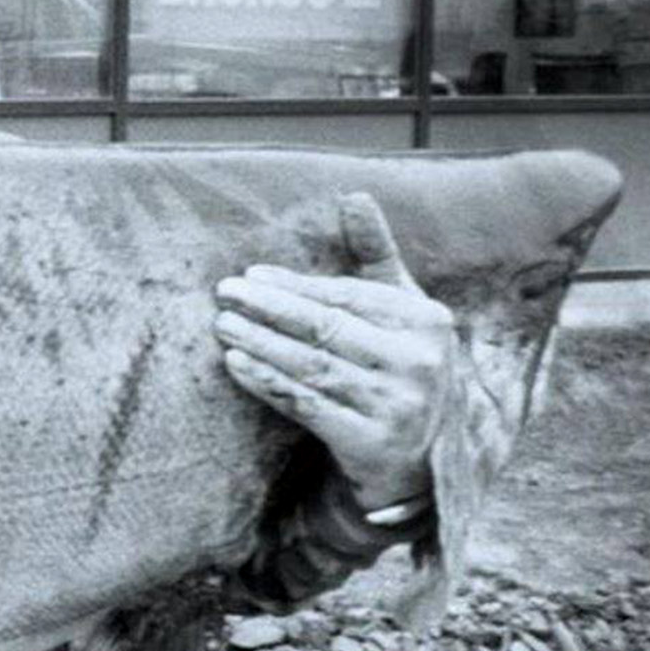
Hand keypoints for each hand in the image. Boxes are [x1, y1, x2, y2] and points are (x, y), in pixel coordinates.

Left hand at [211, 193, 453, 510]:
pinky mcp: (371, 443)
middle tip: (225, 293)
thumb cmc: (400, 363)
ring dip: (260, 343)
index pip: (348, 297)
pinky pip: (307, 405)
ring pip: (312, 366)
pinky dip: (267, 382)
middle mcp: (419, 363)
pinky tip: (235, 364)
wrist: (423, 456)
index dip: (295, 285)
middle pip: (327, 328)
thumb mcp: (400, 308)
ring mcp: (397, 406)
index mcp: (427, 321)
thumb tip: (352, 194)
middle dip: (271, 308)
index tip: (251, 274)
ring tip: (222, 325)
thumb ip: (374, 253)